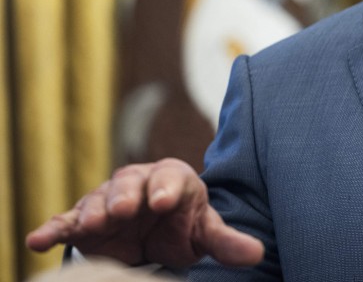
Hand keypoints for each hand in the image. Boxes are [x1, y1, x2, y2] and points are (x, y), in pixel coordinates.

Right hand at [25, 159, 263, 268]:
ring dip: (92, 211)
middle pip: (129, 183)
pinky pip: (66, 222)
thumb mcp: (204, 232)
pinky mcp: (83, 223)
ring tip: (91, 224)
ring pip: (97, 200)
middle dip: (125, 196)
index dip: (166, 188)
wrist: (154, 231)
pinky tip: (37, 240)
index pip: (170, 177)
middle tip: (123, 210)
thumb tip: (257, 254)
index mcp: (172, 180)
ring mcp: (108, 202)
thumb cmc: (183, 224)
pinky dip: (52, 229)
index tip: (163, 202)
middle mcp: (137, 184)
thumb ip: (225, 241)